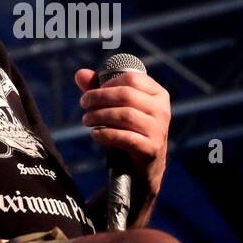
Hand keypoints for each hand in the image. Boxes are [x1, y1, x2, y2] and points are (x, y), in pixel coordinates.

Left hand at [75, 66, 170, 214]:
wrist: (143, 168)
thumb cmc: (130, 131)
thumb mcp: (117, 108)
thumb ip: (100, 90)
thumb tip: (80, 73)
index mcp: (158, 94)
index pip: (132, 79)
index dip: (107, 84)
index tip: (92, 93)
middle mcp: (162, 110)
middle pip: (126, 95)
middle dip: (99, 98)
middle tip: (84, 105)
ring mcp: (159, 130)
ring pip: (125, 115)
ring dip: (100, 116)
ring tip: (86, 120)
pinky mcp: (151, 149)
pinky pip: (125, 137)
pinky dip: (106, 134)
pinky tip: (95, 135)